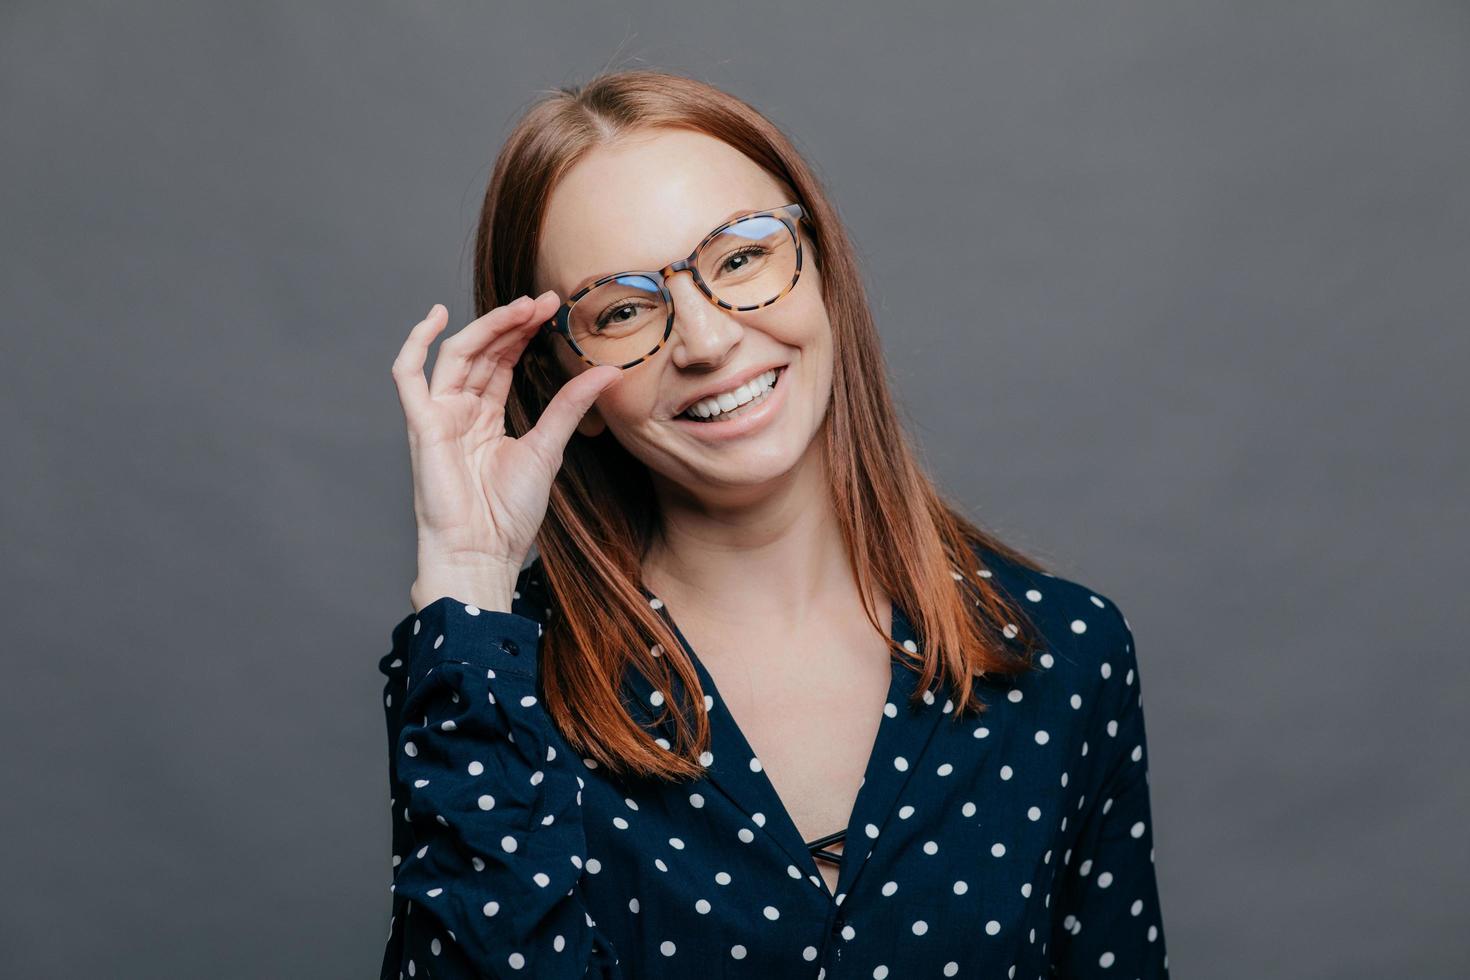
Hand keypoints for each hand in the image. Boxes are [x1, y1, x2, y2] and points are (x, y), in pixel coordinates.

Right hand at [390, 292, 621, 609]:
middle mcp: (460, 410)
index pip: (503, 360)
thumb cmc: (509, 514)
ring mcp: (439, 416)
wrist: (484, 553)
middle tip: (544, 301)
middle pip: (482, 351)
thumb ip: (570, 406)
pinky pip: (407, 376)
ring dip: (487, 326)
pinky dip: (416, 343)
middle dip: (512, 323)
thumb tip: (608, 371)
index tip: (554, 309)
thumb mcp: (548, 449)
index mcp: (486, 416)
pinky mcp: (422, 426)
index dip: (524, 332)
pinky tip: (437, 317)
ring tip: (522, 307)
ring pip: (456, 355)